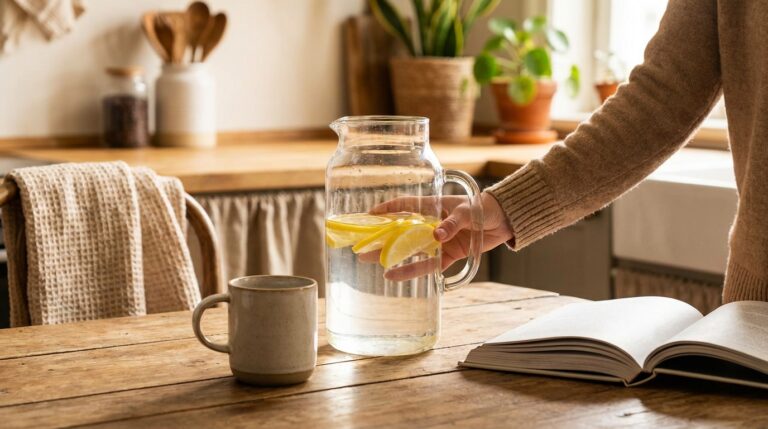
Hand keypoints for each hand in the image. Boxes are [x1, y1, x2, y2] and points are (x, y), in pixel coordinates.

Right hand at [366, 191, 512, 280]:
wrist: (505, 220)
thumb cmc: (484, 209)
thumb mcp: (469, 212)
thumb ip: (453, 223)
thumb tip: (436, 236)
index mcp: (434, 206)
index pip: (405, 205)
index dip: (387, 209)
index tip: (369, 215)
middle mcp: (432, 223)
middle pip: (402, 231)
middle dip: (382, 238)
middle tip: (362, 246)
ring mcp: (439, 240)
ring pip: (411, 250)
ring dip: (392, 256)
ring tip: (372, 261)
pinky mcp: (448, 254)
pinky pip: (429, 264)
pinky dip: (414, 270)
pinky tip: (397, 275)